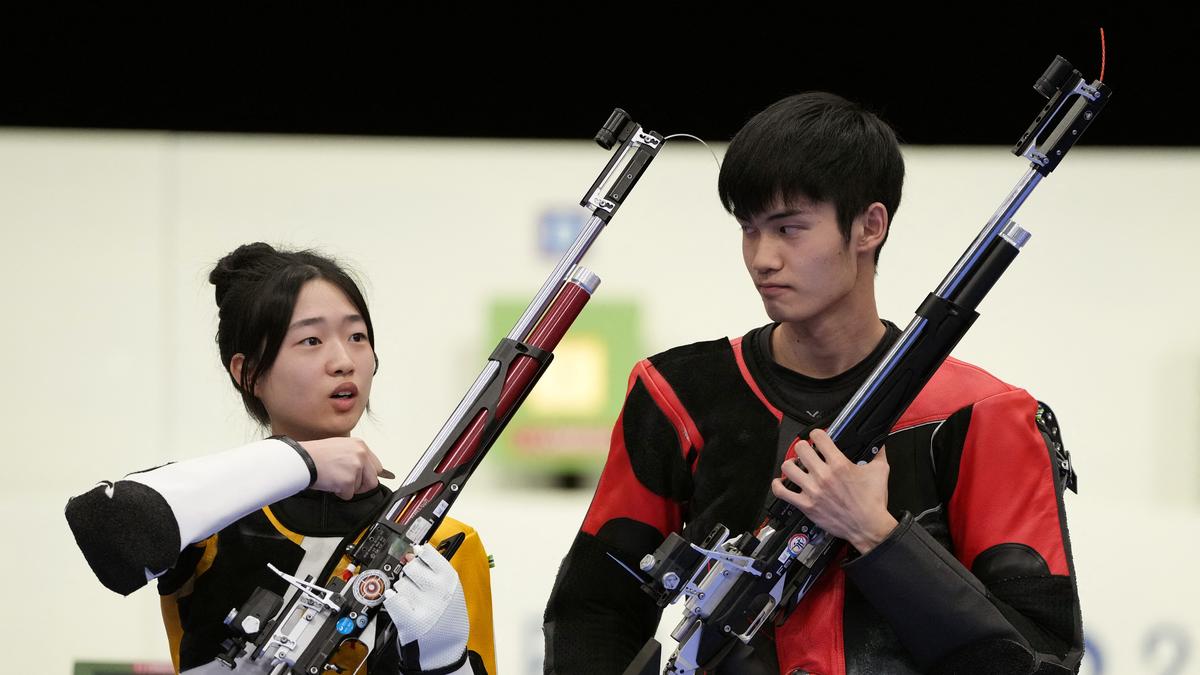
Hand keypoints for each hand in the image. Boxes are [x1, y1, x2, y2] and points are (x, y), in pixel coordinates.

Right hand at [299, 437, 391, 499]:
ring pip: (361, 488)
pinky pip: (349, 495)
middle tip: (348, 483)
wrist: (303, 459)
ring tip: (334, 478)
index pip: (377, 466)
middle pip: (373, 480)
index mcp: (360, 445)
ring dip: (348, 488)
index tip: (362, 479)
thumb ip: (355, 456)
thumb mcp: (341, 447)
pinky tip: (331, 483)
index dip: (368, 475)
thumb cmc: (316, 454)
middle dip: (361, 485)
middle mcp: (361, 455)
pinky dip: (340, 493)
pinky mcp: (348, 480)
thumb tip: (366, 470)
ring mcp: (355, 467)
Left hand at [383, 544, 469, 670]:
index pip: (428, 553)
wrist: (447, 647)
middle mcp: (438, 590)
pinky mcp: (410, 621)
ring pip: (399, 583)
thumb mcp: (452, 589)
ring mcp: (424, 605)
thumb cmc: (448, 616)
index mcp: (450, 579)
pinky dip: (391, 600)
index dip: (420, 553)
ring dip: (402, 590)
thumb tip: (414, 551)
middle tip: (417, 585)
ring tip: (413, 601)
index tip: (417, 554)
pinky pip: (391, 599)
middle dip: (410, 574)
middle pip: (410, 566)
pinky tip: (399, 604)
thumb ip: (435, 569)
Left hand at [771, 429, 897, 553]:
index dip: (817, 434)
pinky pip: (782, 492)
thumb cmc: (872, 503)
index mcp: (839, 465)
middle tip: (807, 452)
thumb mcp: (880, 471)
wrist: (868, 527)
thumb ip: (878, 453)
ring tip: (796, 466)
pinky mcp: (806, 505)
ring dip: (791, 464)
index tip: (817, 437)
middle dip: (804, 447)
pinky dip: (778, 485)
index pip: (818, 437)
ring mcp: (813, 490)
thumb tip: (879, 443)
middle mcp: (823, 476)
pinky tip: (781, 482)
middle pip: (801, 449)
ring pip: (788, 468)